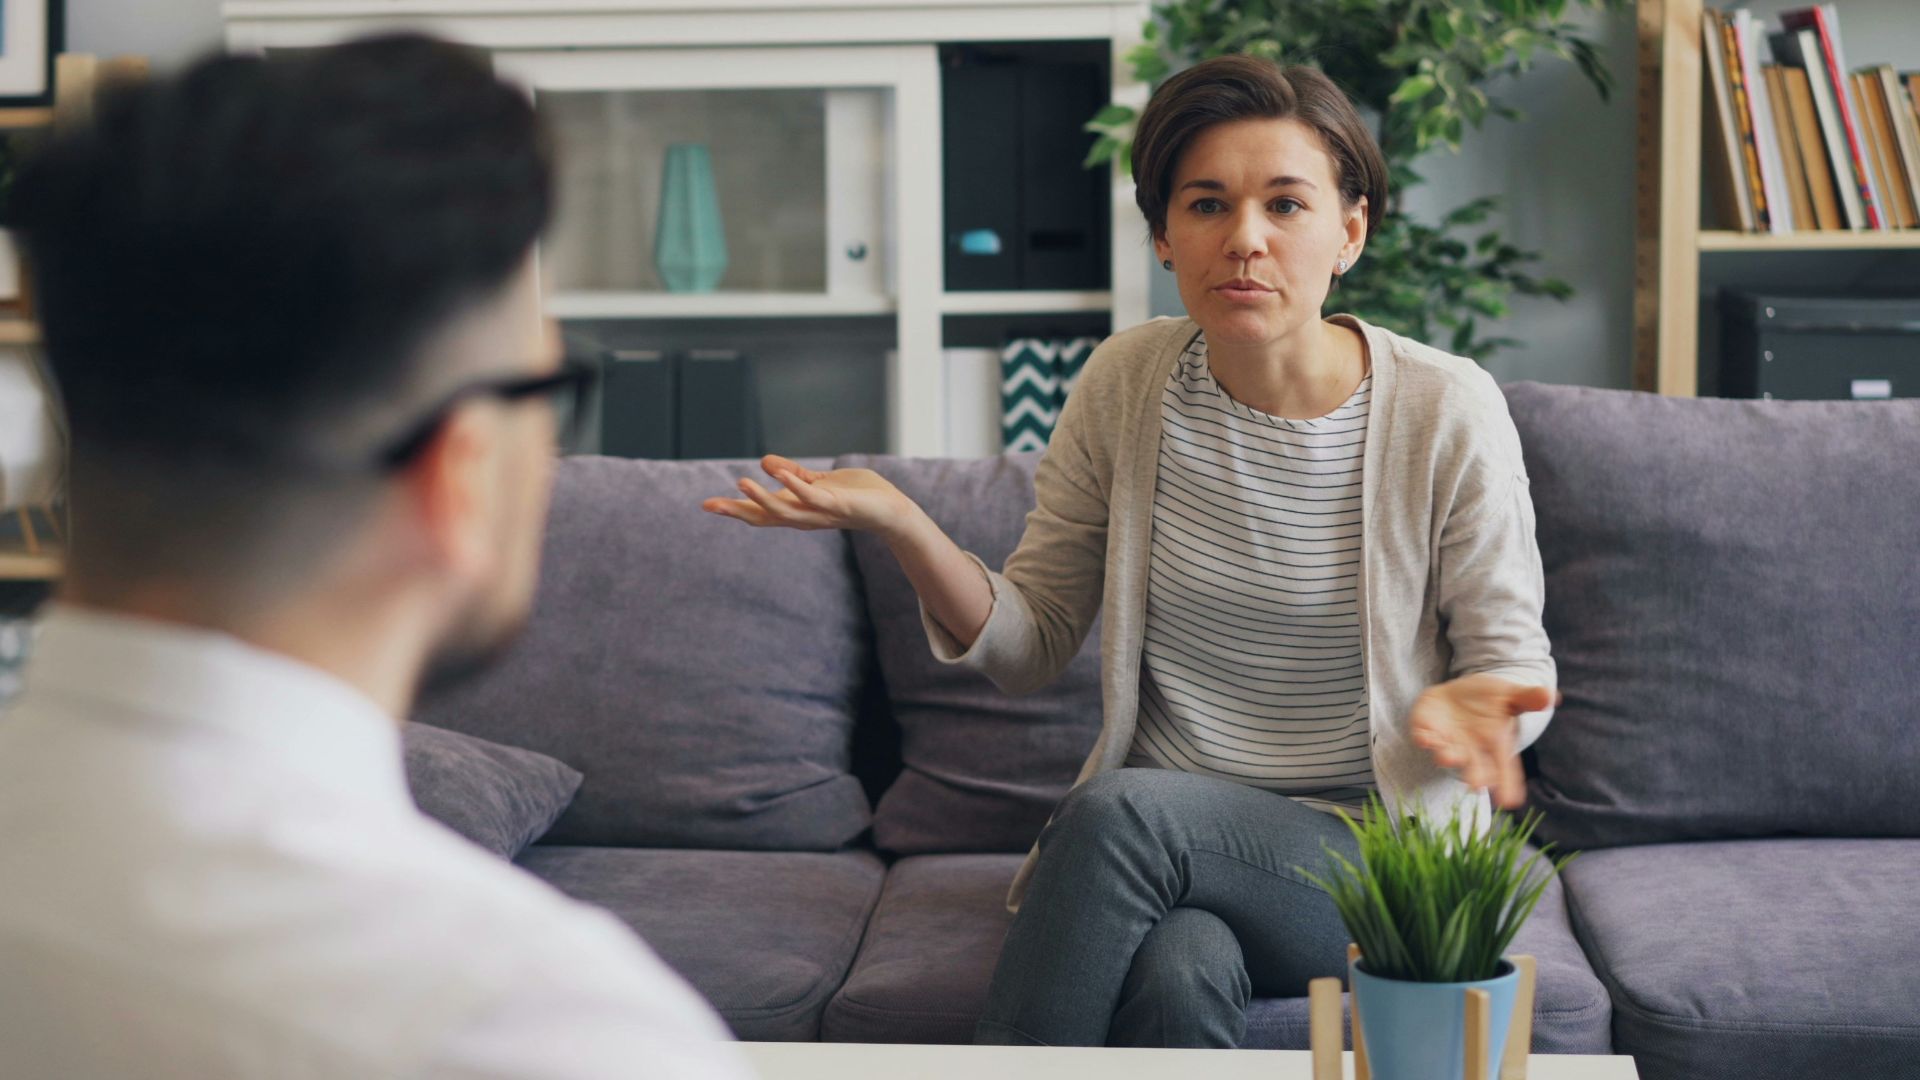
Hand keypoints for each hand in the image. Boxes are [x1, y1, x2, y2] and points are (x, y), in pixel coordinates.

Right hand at [701, 455, 913, 534]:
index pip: (760, 512)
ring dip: (762, 498)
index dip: (734, 509)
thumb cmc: (857, 496)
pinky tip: (780, 474)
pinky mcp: (837, 504)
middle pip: (764, 518)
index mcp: (797, 511)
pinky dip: (796, 486)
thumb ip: (793, 474)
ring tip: (741, 482)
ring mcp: (819, 513)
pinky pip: (812, 497)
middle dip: (737, 511)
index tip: (706, 505)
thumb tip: (764, 462)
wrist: (891, 510)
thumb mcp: (818, 482)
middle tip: (709, 505)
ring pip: (784, 511)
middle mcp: (804, 517)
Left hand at [1407, 674, 1557, 809]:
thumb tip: (1552, 696)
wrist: (1458, 694)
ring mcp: (1447, 741)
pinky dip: (1423, 737)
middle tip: (1476, 785)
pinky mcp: (1426, 729)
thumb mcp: (1510, 696)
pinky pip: (1423, 736)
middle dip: (1474, 775)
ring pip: (1447, 753)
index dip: (1507, 784)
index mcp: (1495, 745)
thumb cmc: (1490, 701)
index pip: (1505, 768)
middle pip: (1474, 767)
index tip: (1510, 801)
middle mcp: (1471, 750)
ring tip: (1446, 757)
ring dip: (1447, 756)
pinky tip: (1423, 738)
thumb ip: (1528, 698)